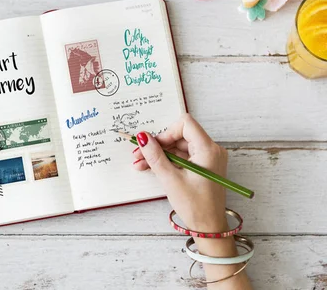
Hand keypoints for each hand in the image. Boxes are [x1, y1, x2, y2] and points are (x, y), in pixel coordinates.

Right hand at [132, 113, 227, 233]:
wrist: (209, 228)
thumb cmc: (196, 206)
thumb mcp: (170, 179)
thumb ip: (155, 156)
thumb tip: (143, 138)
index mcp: (208, 150)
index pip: (185, 124)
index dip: (166, 132)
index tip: (153, 145)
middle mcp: (211, 150)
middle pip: (180, 136)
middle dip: (158, 145)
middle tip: (139, 155)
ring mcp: (208, 158)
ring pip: (179, 147)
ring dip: (160, 154)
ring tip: (141, 164)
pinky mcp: (203, 166)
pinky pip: (183, 157)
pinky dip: (168, 161)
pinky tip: (152, 168)